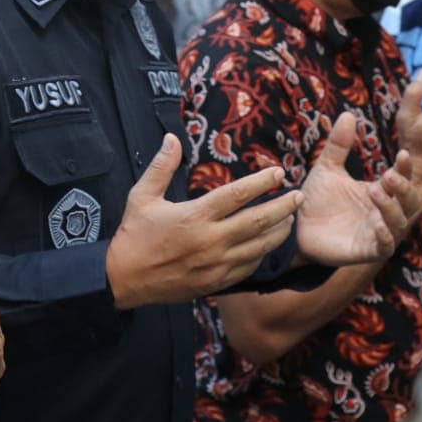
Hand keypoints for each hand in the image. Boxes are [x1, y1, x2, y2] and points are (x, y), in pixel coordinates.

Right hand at [105, 134, 301, 307]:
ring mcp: (215, 264)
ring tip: (291, 219)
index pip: (237, 194)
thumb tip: (172, 138)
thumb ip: (161, 166)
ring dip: (278, 232)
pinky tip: (268, 245)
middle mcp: (210, 240)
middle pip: (257, 221)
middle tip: (299, 196)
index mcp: (195, 215)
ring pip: (259, 247)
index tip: (278, 172)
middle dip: (282, 207)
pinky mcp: (215, 282)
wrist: (123, 279)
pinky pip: (248, 268)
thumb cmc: (133, 234)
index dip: (261, 182)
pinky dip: (262, 255)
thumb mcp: (142, 195)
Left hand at [296, 113, 419, 264]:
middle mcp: (383, 212)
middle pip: (410, 201)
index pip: (401, 178)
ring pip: (400, 223)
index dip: (405, 167)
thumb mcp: (327, 168)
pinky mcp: (366, 251)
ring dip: (392, 208)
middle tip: (390, 175)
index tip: (402, 153)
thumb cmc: (314, 198)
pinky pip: (384, 247)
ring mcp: (377, 233)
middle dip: (405, 188)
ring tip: (376, 191)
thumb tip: (348, 114)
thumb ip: (339, 145)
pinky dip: (385, 236)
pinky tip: (377, 225)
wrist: (293, 226)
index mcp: (379, 191)